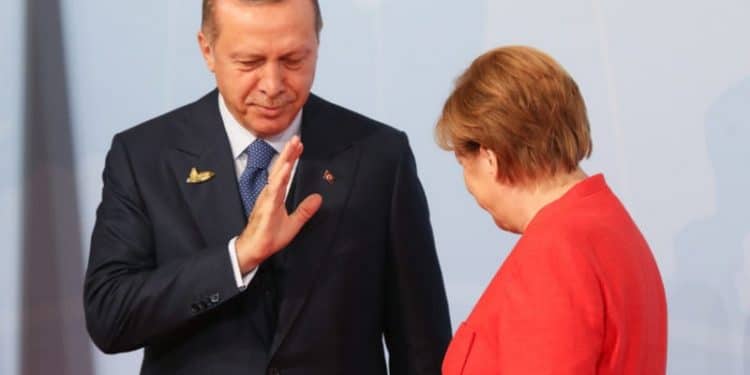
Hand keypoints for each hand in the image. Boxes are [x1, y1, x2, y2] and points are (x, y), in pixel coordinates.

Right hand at [235, 136, 322, 272]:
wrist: (255, 250)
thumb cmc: (269, 237)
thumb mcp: (293, 223)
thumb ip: (305, 210)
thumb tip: (318, 198)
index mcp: (275, 195)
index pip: (285, 173)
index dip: (291, 159)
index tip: (298, 145)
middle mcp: (270, 193)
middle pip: (280, 169)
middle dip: (288, 153)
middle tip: (296, 138)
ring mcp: (267, 199)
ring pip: (276, 175)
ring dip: (284, 160)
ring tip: (292, 147)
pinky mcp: (266, 207)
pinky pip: (274, 190)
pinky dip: (280, 177)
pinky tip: (286, 168)